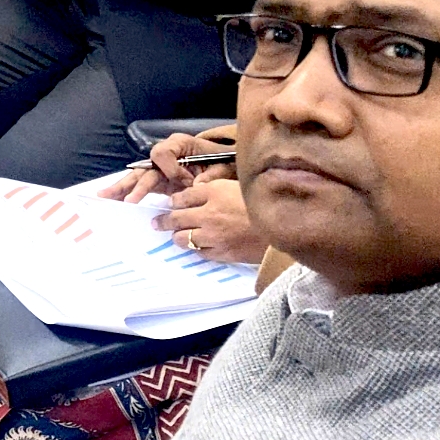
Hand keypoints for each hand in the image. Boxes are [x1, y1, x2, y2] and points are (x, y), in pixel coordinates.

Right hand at [105, 129, 237, 204]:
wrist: (227, 163)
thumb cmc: (225, 160)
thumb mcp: (224, 166)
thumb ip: (213, 175)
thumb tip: (197, 185)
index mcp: (180, 144)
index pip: (164, 154)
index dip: (171, 170)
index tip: (186, 183)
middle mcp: (166, 154)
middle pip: (145, 167)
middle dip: (136, 184)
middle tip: (130, 200)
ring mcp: (161, 168)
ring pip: (138, 177)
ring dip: (122, 188)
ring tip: (104, 196)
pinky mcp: (160, 180)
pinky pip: (141, 185)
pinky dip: (127, 192)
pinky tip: (111, 199)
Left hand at [151, 177, 265, 267]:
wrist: (283, 228)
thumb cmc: (263, 203)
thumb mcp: (238, 185)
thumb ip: (215, 188)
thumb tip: (196, 192)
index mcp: (214, 192)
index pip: (183, 196)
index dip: (174, 201)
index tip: (171, 204)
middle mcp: (209, 214)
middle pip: (176, 218)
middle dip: (164, 221)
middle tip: (157, 223)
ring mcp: (213, 236)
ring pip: (182, 239)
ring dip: (178, 236)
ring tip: (177, 236)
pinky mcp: (221, 254)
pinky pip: (199, 253)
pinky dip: (196, 249)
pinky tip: (198, 246)